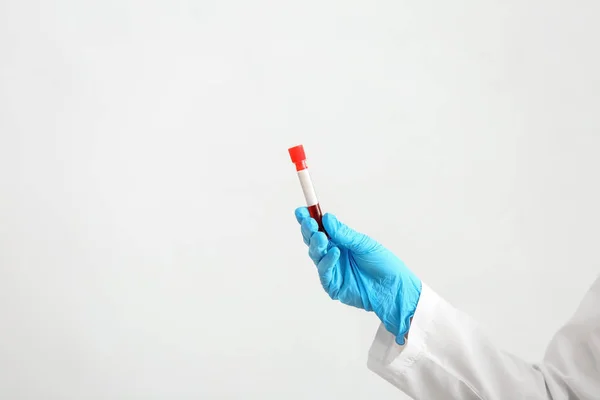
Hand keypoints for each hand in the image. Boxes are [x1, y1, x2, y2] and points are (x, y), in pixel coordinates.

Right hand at [295, 207, 421, 344]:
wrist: (394, 288)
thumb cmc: (383, 265)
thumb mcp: (364, 244)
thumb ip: (344, 233)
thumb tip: (326, 218)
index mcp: (339, 242)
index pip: (319, 228)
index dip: (308, 219)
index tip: (301, 210)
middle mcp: (332, 254)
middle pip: (312, 240)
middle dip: (308, 230)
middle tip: (309, 222)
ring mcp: (331, 270)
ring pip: (316, 255)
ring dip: (316, 244)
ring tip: (321, 237)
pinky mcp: (333, 286)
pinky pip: (325, 272)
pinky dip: (328, 261)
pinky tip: (335, 252)